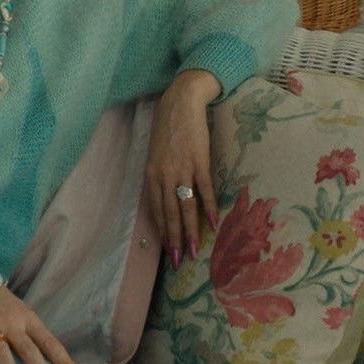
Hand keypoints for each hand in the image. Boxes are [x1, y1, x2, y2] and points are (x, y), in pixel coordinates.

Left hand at [145, 70, 220, 270]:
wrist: (180, 102)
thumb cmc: (168, 127)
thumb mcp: (156, 154)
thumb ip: (160, 176)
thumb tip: (166, 196)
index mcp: (152, 175)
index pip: (156, 210)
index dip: (162, 231)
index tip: (166, 249)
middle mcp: (164, 175)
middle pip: (170, 214)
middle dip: (174, 239)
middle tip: (177, 261)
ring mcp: (182, 169)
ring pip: (185, 207)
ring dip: (190, 231)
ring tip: (193, 250)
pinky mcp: (199, 161)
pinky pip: (203, 190)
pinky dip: (208, 208)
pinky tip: (211, 223)